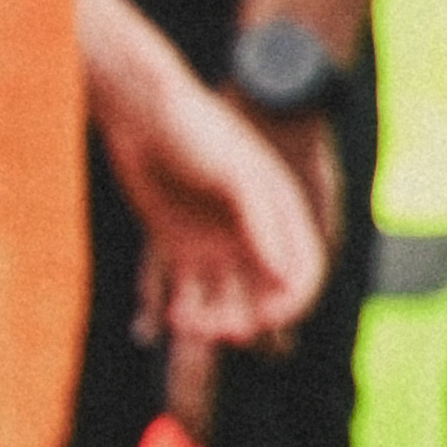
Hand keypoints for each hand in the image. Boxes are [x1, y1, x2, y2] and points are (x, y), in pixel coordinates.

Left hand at [93, 38, 323, 361]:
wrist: (143, 115)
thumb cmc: (198, 133)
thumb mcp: (236, 174)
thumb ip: (263, 223)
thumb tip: (288, 277)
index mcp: (282, 214)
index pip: (303, 272)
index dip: (292, 303)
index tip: (265, 321)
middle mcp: (254, 235)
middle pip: (266, 296)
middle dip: (250, 320)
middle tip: (223, 332)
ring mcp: (217, 244)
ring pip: (228, 302)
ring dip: (217, 322)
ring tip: (190, 323)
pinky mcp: (180, 249)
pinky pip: (191, 295)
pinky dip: (187, 313)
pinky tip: (174, 317)